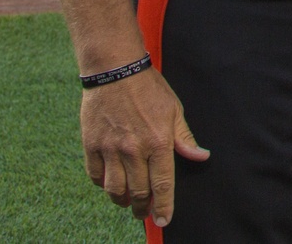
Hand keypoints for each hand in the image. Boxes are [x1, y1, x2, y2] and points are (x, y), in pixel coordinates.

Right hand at [79, 68, 208, 227]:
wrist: (115, 70)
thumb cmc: (148, 88)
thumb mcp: (173, 110)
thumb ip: (184, 138)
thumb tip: (201, 156)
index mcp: (158, 141)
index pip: (162, 184)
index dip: (163, 206)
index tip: (164, 220)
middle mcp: (133, 149)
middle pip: (138, 192)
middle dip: (143, 208)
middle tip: (145, 212)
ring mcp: (110, 148)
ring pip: (114, 190)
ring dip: (122, 201)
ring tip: (128, 201)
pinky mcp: (91, 145)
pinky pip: (95, 176)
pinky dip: (103, 185)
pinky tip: (110, 183)